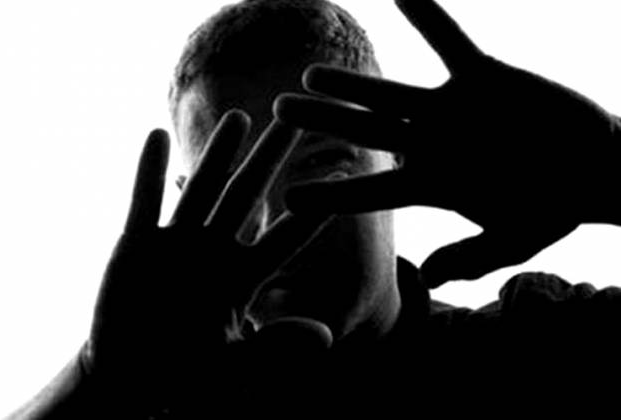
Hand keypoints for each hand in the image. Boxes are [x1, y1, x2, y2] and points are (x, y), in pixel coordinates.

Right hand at [82, 111, 329, 410]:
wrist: (130, 374)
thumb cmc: (185, 372)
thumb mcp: (234, 364)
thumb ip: (275, 348)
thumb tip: (327, 338)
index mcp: (243, 276)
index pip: (285, 238)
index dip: (312, 213)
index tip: (340, 181)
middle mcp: (215, 250)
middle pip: (248, 195)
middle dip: (270, 158)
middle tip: (292, 121)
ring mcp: (177, 242)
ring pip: (202, 187)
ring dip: (218, 153)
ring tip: (239, 117)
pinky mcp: (137, 243)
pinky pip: (145, 201)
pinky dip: (149, 172)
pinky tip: (156, 135)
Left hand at [274, 0, 620, 287]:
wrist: (589, 166)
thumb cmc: (552, 208)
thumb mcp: (513, 241)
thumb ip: (471, 257)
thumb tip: (425, 277)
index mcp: (431, 186)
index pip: (371, 192)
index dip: (331, 196)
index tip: (290, 199)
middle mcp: (429, 146)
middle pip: (363, 133)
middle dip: (321, 123)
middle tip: (278, 111)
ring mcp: (448, 110)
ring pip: (388, 93)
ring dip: (350, 83)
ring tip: (310, 75)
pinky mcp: (480, 76)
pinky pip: (447, 40)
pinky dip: (426, 17)